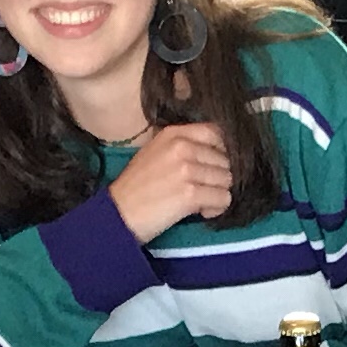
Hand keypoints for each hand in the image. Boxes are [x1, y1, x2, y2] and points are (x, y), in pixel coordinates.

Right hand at [105, 122, 237, 241]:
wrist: (119, 213)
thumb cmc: (136, 186)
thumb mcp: (156, 152)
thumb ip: (184, 146)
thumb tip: (218, 152)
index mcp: (174, 134)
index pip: (216, 133)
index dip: (221, 151)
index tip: (212, 165)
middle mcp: (182, 147)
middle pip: (225, 160)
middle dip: (218, 177)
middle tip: (202, 189)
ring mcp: (187, 170)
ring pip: (227, 180)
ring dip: (218, 193)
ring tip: (199, 201)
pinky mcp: (191, 194)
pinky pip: (223, 199)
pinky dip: (216, 208)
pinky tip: (201, 211)